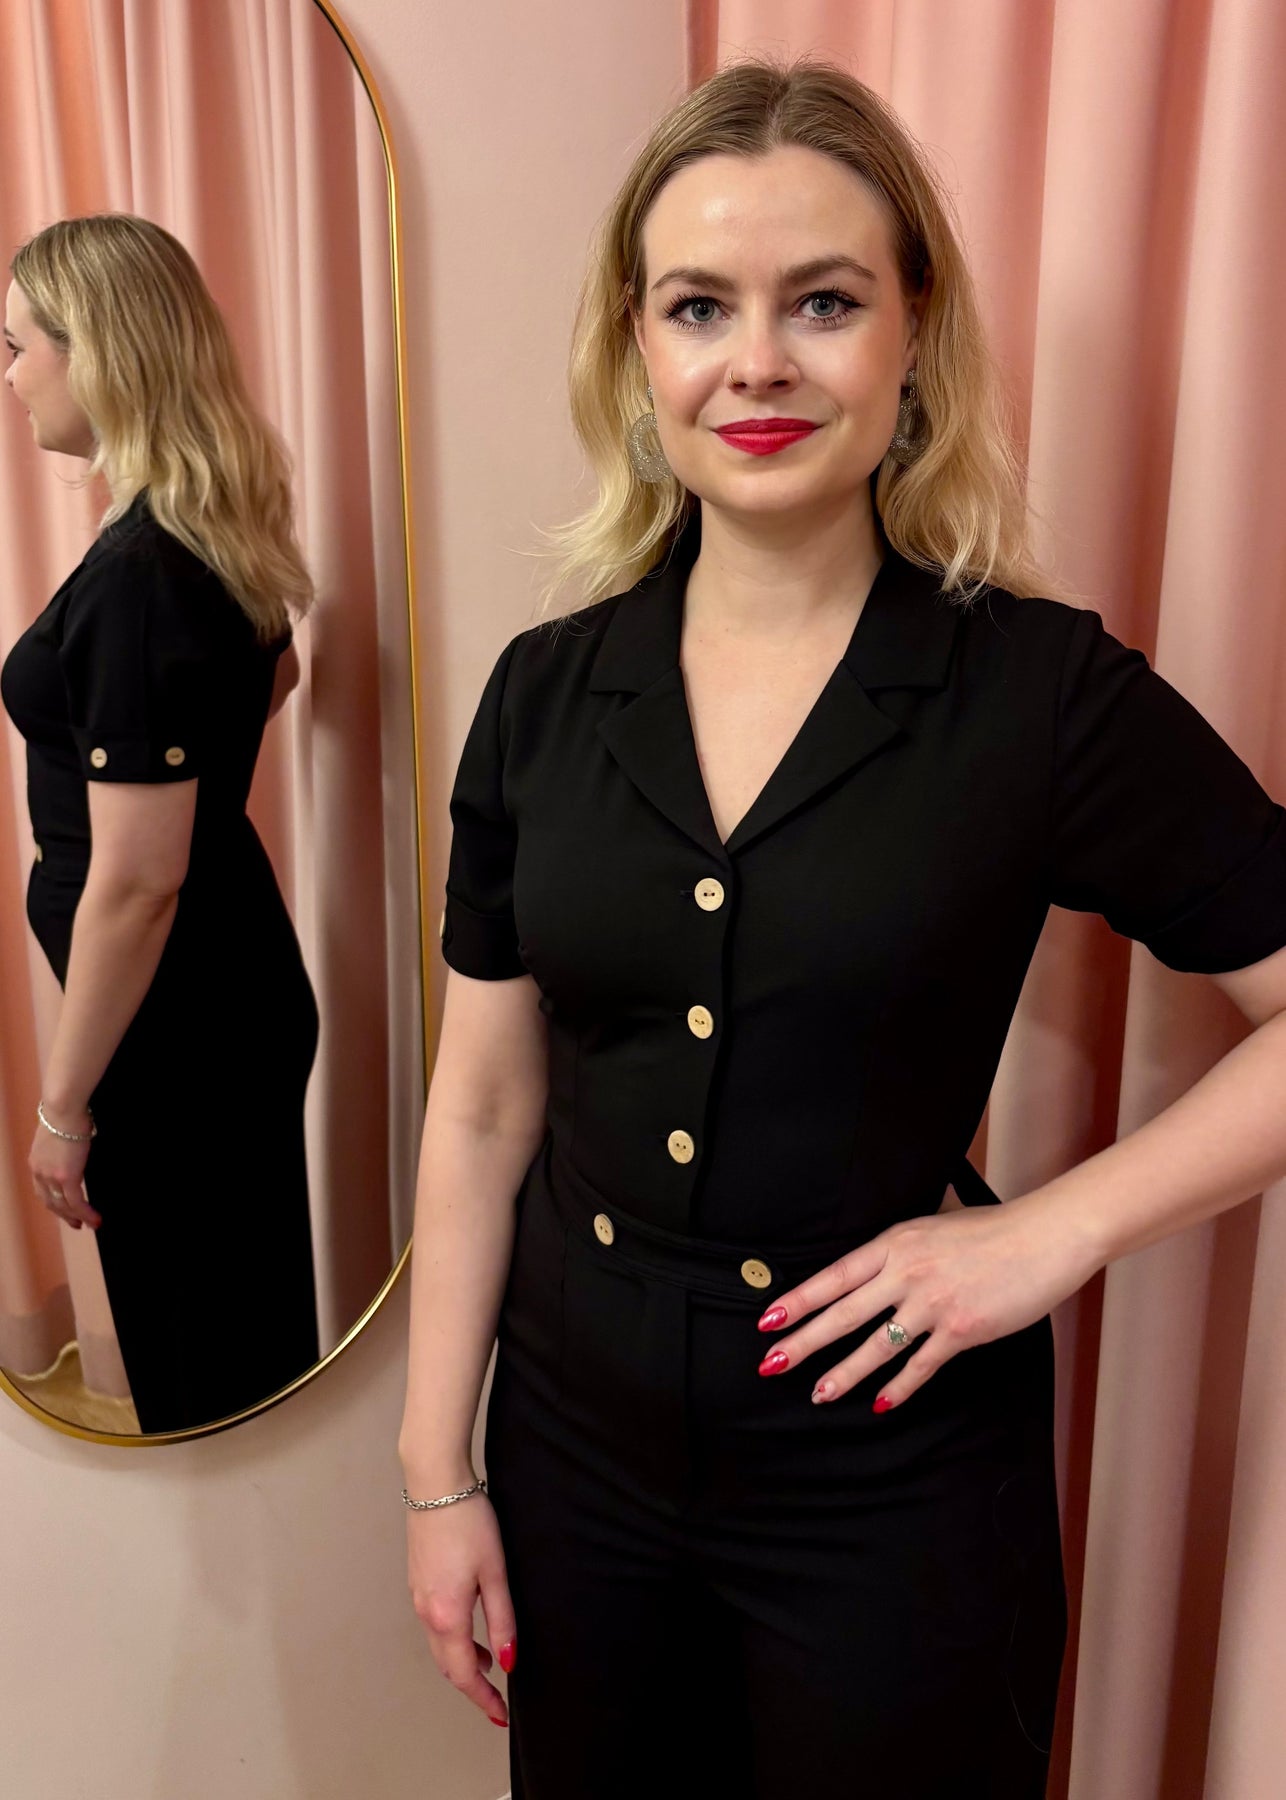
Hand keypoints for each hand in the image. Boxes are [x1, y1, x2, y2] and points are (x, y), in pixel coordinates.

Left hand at [29, 1110, 100, 1230]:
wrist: (63, 1110)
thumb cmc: (65, 1113)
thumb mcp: (59, 1135)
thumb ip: (63, 1148)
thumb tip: (75, 1149)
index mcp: (36, 1162)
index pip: (42, 1190)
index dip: (53, 1202)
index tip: (64, 1209)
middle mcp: (40, 1173)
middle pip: (50, 1201)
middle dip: (63, 1215)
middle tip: (76, 1224)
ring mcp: (51, 1177)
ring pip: (63, 1205)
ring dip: (75, 1217)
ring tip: (88, 1224)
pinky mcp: (66, 1178)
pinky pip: (76, 1202)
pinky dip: (85, 1213)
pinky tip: (95, 1219)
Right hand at [407, 1491, 517, 1727]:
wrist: (435, 1484)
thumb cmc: (467, 1522)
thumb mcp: (494, 1572)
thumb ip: (502, 1620)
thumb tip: (507, 1661)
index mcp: (446, 1615)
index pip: (463, 1673)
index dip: (482, 1698)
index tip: (499, 1716)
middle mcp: (426, 1612)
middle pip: (447, 1665)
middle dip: (472, 1685)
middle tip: (496, 1700)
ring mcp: (418, 1596)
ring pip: (439, 1645)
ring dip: (462, 1660)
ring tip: (490, 1662)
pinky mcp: (418, 1581)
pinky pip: (434, 1624)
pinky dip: (452, 1638)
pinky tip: (471, 1628)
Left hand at [756, 1195, 1098, 1410]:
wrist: (1044, 1237)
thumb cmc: (994, 1229)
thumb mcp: (936, 1223)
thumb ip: (905, 1242)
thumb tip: (882, 1249)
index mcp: (896, 1242)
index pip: (835, 1276)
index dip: (799, 1300)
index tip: (769, 1319)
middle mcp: (907, 1272)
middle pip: (844, 1314)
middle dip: (804, 1341)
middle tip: (772, 1363)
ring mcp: (934, 1303)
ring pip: (877, 1345)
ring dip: (844, 1373)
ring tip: (818, 1393)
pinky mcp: (962, 1330)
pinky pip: (921, 1365)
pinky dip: (899, 1387)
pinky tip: (881, 1403)